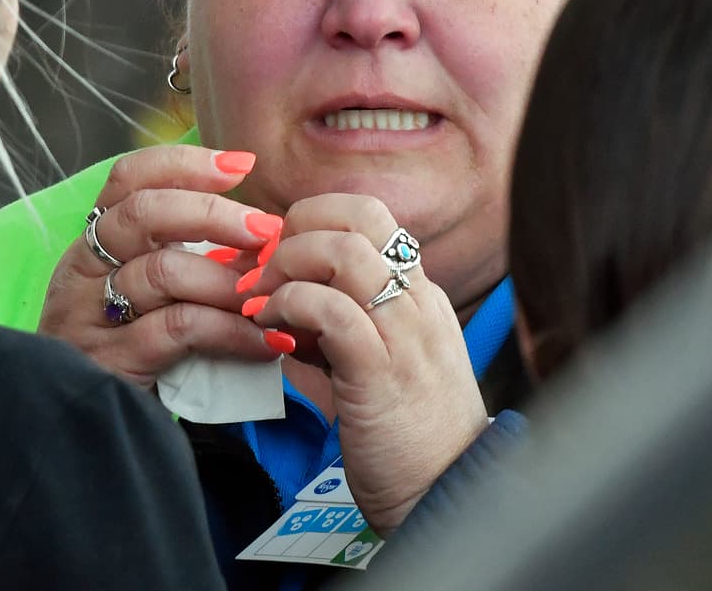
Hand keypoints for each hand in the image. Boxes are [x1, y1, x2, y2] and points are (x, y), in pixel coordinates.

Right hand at [37, 145, 285, 389]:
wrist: (80, 428)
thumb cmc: (129, 347)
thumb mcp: (143, 292)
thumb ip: (181, 254)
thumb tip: (259, 228)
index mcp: (92, 241)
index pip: (128, 178)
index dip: (184, 164)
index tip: (240, 165)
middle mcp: (81, 269)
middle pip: (144, 213)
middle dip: (214, 214)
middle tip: (266, 231)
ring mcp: (90, 315)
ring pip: (163, 271)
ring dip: (228, 278)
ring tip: (269, 291)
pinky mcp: (111, 361)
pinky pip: (179, 329)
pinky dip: (231, 330)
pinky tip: (264, 340)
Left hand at [239, 193, 488, 533]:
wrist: (449, 496)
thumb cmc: (409, 437)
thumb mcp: (383, 363)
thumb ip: (344, 326)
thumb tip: (287, 302)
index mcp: (420, 294)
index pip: (370, 215)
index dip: (314, 218)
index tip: (279, 252)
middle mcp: (417, 301)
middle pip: (361, 215)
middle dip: (299, 225)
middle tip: (265, 266)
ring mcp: (404, 333)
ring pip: (345, 252)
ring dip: (288, 263)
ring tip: (262, 298)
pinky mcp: (380, 371)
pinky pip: (332, 310)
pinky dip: (290, 305)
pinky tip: (270, 329)